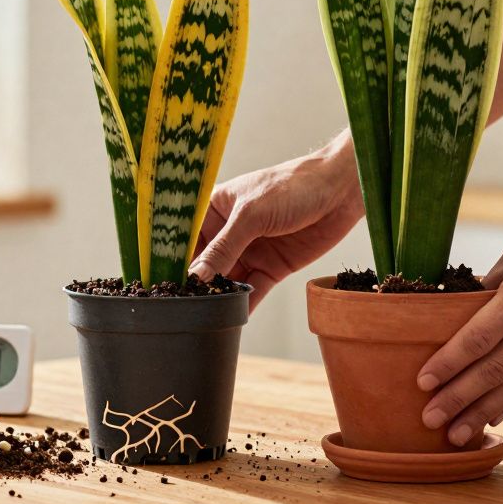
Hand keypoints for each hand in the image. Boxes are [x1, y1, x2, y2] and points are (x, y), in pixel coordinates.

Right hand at [190, 133, 362, 310]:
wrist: (341, 191)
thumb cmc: (293, 186)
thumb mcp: (252, 214)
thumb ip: (224, 247)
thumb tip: (196, 276)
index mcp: (215, 209)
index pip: (186, 238)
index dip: (173, 259)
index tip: (162, 282)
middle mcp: (228, 231)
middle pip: (204, 263)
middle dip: (196, 283)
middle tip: (181, 306)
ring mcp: (250, 250)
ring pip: (226, 280)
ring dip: (218, 296)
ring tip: (204, 315)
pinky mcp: (272, 267)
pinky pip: (252, 290)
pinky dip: (243, 303)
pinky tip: (231, 317)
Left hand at [416, 187, 502, 444]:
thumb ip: (488, 286)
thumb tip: (455, 312)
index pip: (480, 337)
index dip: (449, 363)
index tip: (423, 382)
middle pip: (496, 368)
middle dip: (459, 397)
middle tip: (429, 419)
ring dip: (484, 410)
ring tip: (457, 433)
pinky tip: (494, 416)